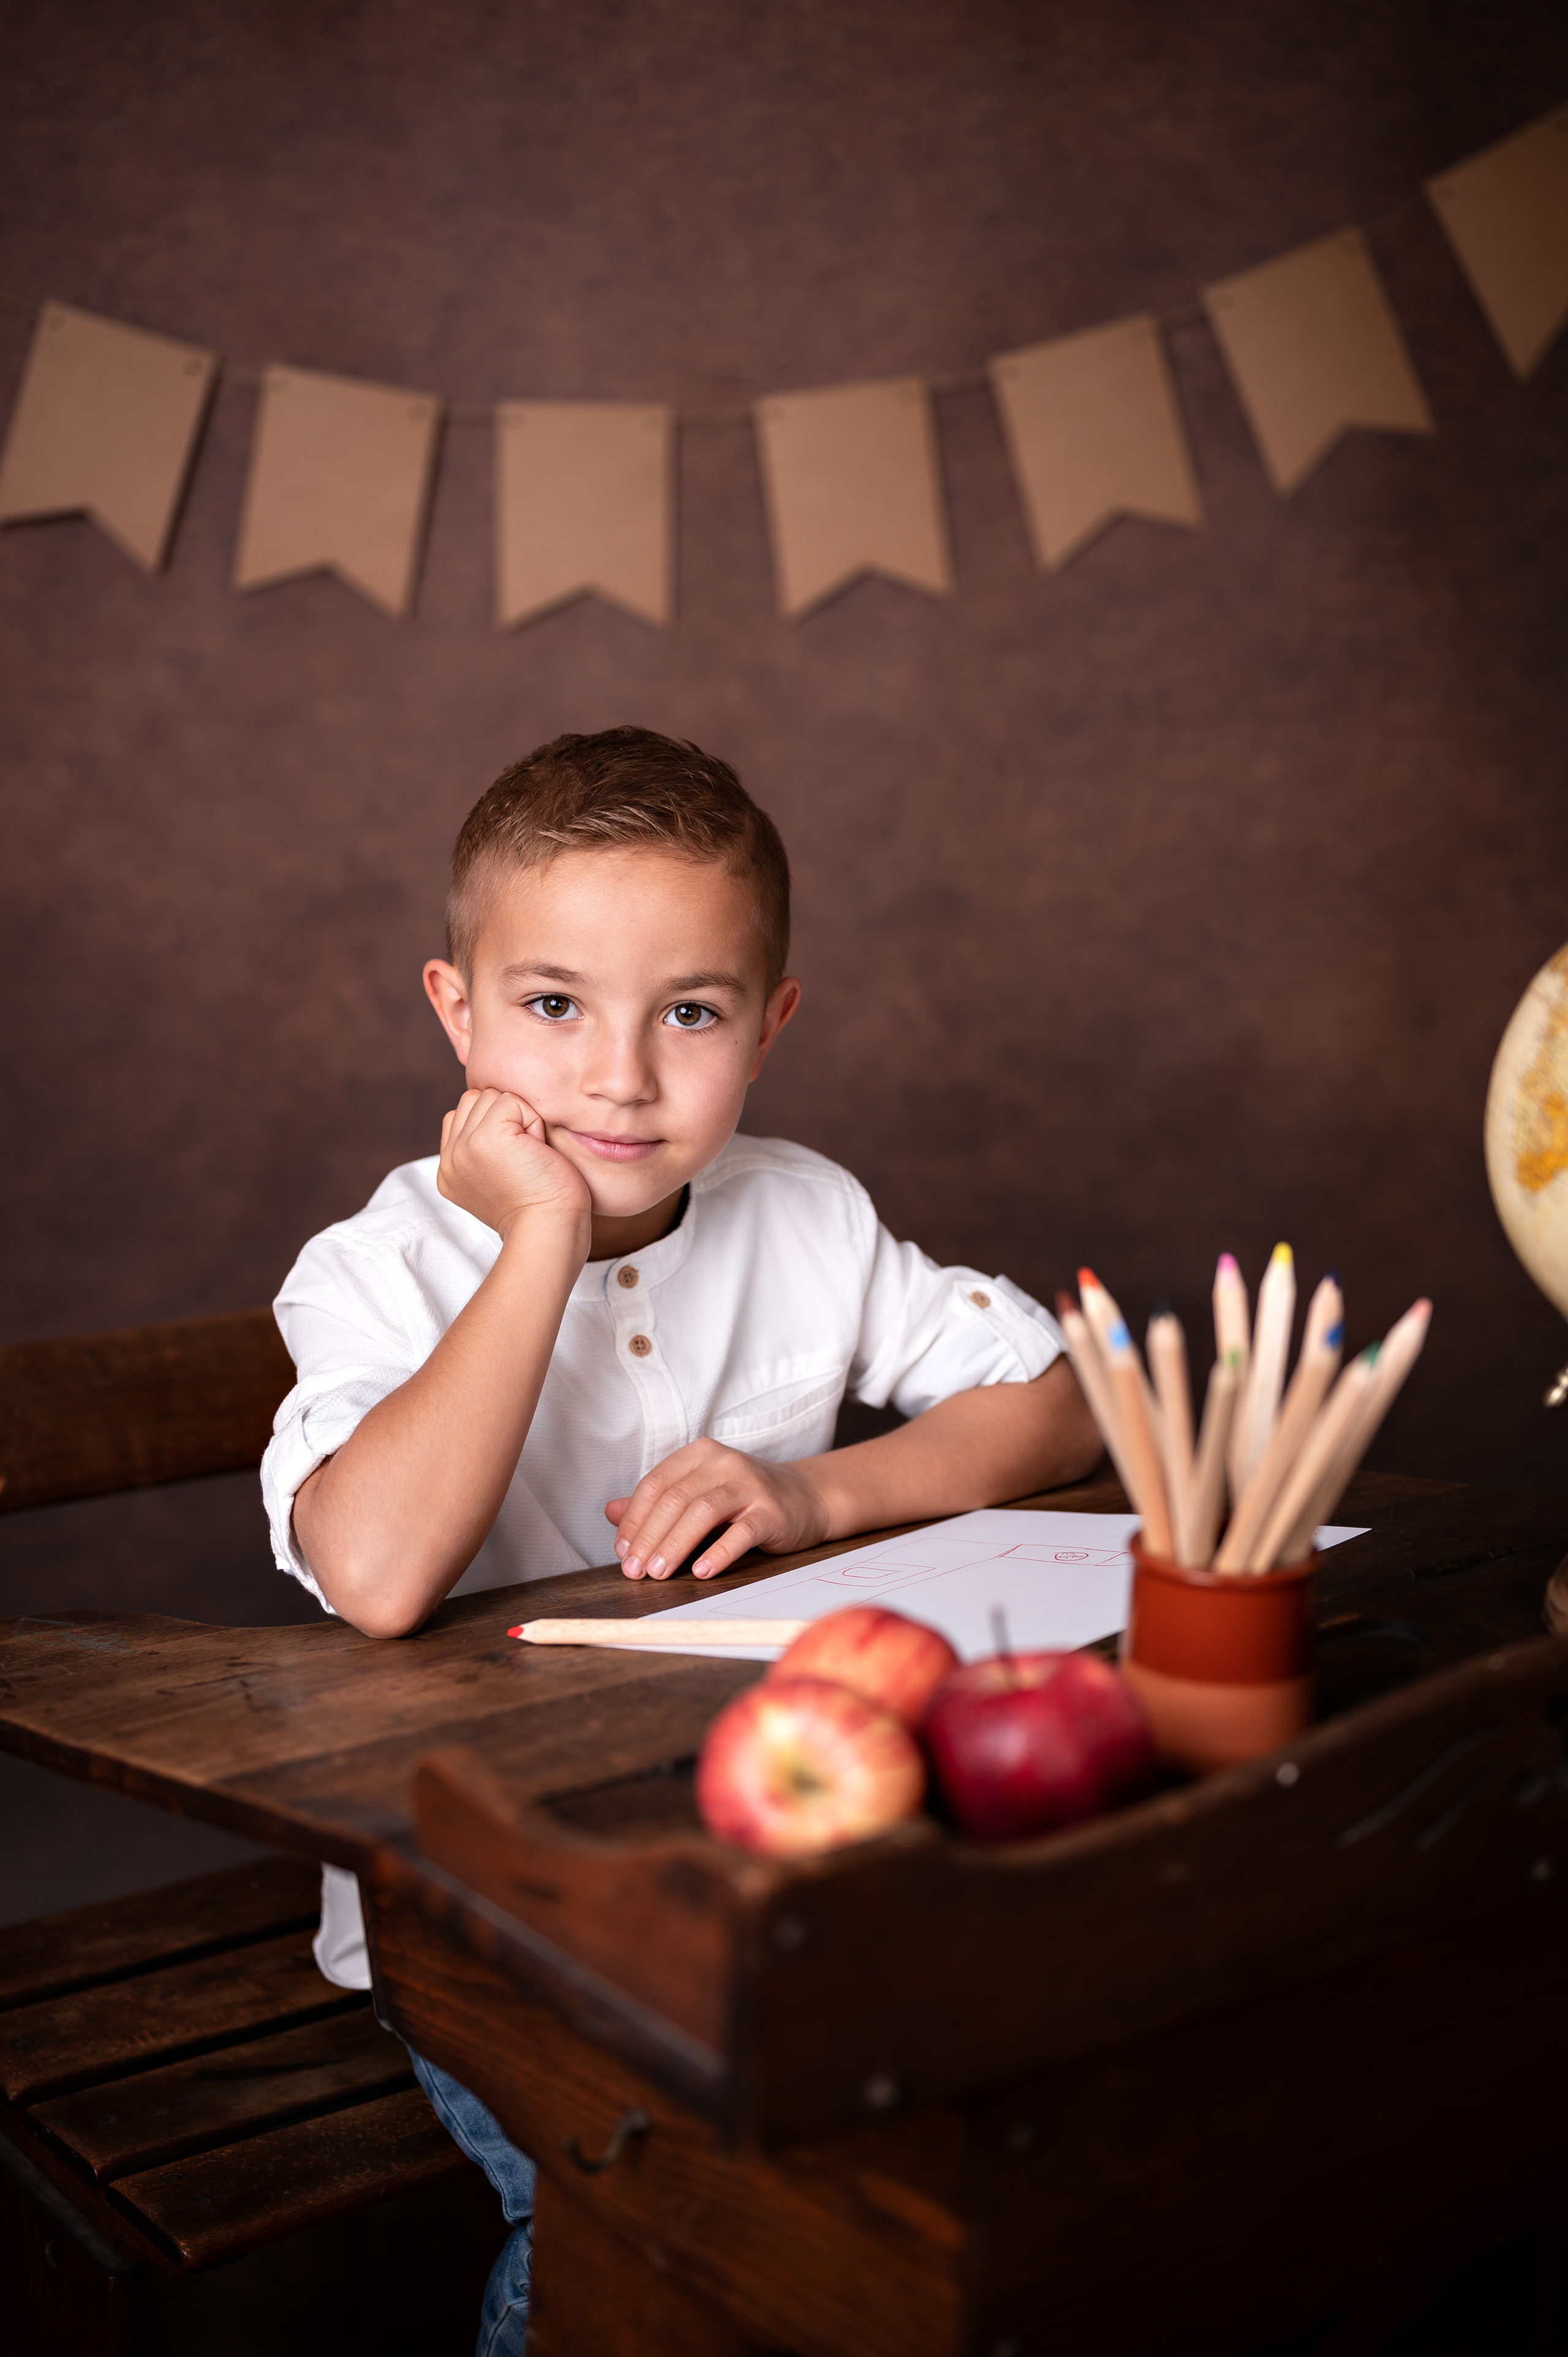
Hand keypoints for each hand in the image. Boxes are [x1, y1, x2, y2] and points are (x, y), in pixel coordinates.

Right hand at [437, 1087, 590, 1241]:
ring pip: (491, 1096)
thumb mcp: (499, 1178)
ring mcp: (463, 1147)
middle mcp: (450, 1159)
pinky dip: (532, 1121)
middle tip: (524, 1157)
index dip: (496, 1124)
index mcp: (449, 1170)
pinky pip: (511, 1101)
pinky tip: (536, 1151)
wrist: (550, 1230)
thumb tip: (494, 1113)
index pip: (462, 1114)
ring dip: (520, 1118)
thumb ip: (482, 1149)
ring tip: (529, 1154)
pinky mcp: (485, 1138)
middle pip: (475, 1099)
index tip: (515, 1160)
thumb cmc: (542, 1207)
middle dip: (506, 1117)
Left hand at [605, 1441, 831, 1579]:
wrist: (806, 1498)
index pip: (655, 1484)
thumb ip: (657, 1502)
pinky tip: (701, 1572)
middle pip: (675, 1499)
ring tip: (659, 1573)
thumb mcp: (698, 1493)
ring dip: (676, 1545)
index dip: (634, 1519)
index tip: (622, 1551)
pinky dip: (719, 1552)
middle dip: (649, 1537)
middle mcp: (724, 1463)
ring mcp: (750, 1485)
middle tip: (635, 1571)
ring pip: (703, 1512)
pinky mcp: (772, 1511)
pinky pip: (741, 1532)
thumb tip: (610, 1512)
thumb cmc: (744, 1498)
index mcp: (699, 1455)